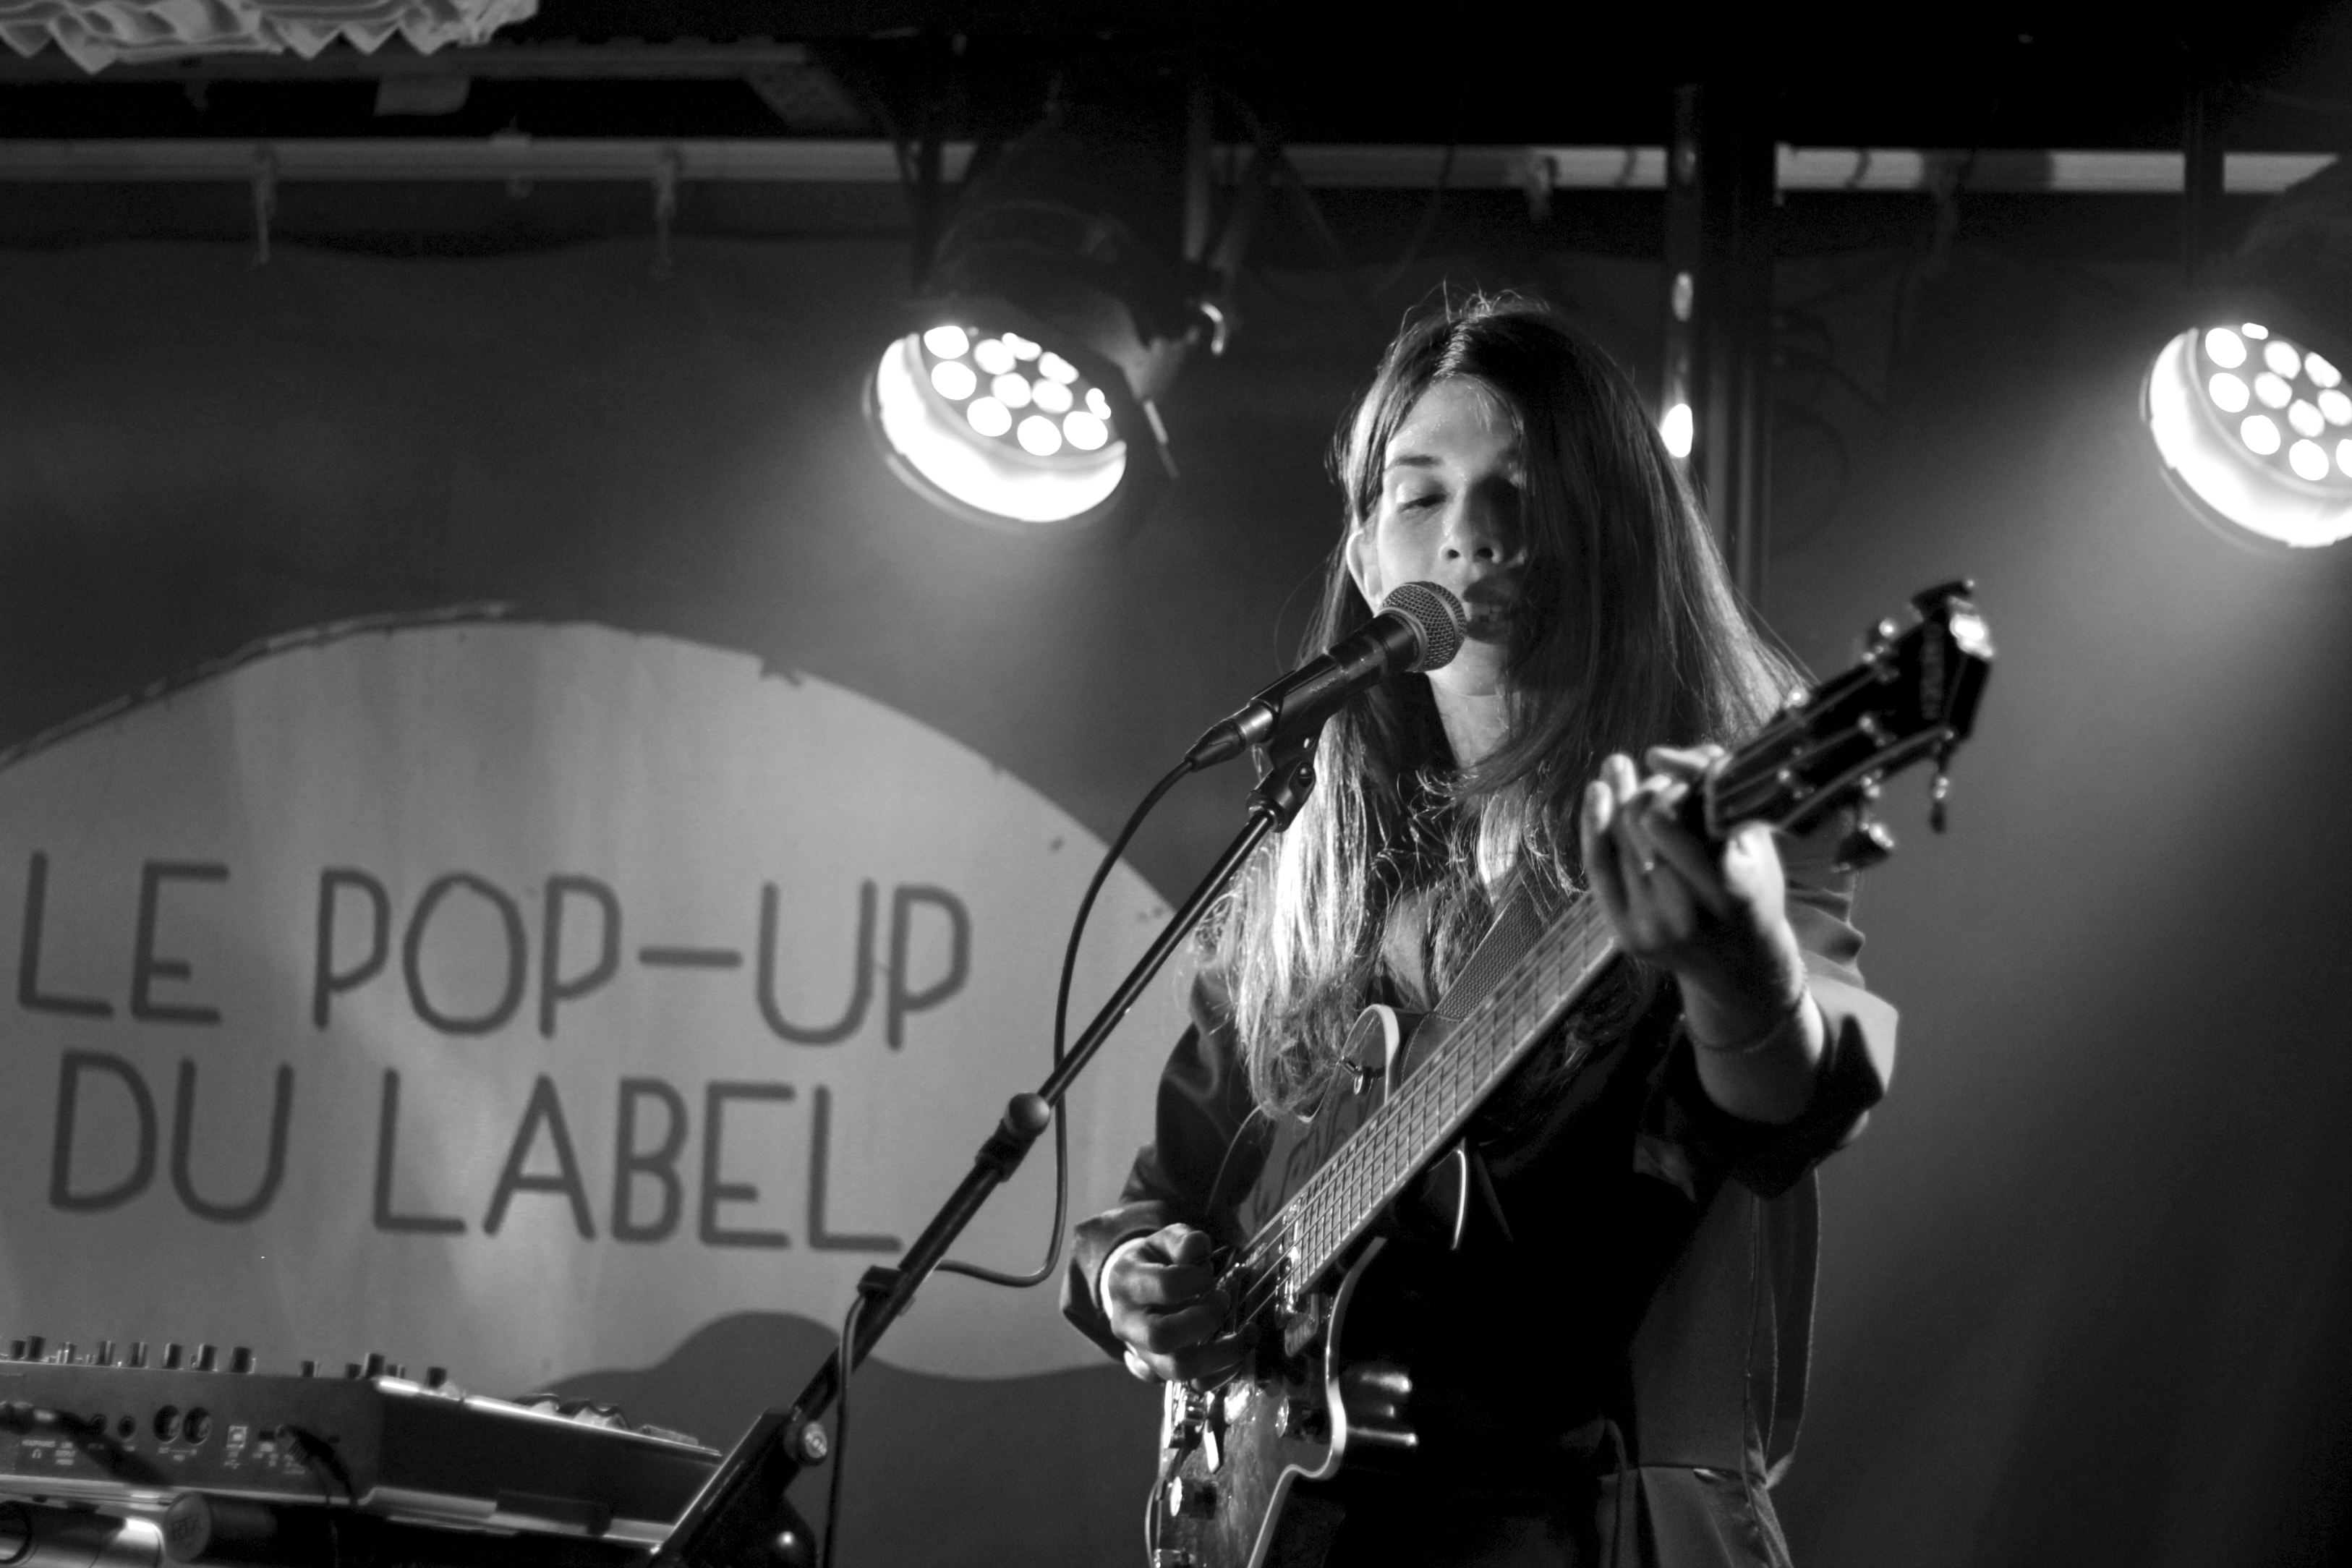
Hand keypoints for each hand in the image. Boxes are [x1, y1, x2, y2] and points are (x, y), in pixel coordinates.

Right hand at [1101, 1223, 1248, 1385]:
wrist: (1132, 1290)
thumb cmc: (1155, 1262)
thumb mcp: (1165, 1241)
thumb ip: (1183, 1241)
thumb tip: (1198, 1248)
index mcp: (1126, 1282)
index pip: (1163, 1287)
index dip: (1195, 1280)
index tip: (1210, 1274)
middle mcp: (1127, 1323)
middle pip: (1161, 1337)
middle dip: (1204, 1321)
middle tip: (1224, 1301)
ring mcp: (1141, 1352)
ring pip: (1177, 1370)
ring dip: (1221, 1356)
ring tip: (1246, 1335)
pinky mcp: (1159, 1372)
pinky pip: (1190, 1386)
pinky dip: (1220, 1376)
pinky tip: (1236, 1356)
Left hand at [1577, 745, 1806, 1047]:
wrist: (1741, 966)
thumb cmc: (1754, 888)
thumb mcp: (1753, 838)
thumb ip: (1715, 789)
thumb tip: (1657, 755)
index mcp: (1728, 890)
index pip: (1665, 823)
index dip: (1667, 791)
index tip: (1678, 779)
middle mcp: (1686, 915)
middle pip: (1637, 829)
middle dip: (1639, 791)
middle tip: (1640, 769)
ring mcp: (1652, 930)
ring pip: (1615, 844)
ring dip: (1614, 800)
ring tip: (1616, 766)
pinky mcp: (1627, 937)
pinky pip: (1599, 871)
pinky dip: (1595, 828)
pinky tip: (1598, 794)